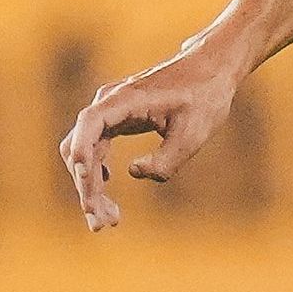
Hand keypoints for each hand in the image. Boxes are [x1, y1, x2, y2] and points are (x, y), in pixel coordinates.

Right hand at [59, 46, 243, 231]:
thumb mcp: (194, 133)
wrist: (212, 70)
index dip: (81, 152)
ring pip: (85, 151)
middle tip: (102, 222)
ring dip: (90, 185)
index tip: (85, 181)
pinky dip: (97, 172)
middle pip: (80, 146)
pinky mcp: (118, 119)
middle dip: (87, 186)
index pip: (90, 124)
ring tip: (107, 218)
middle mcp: (110, 103)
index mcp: (125, 99)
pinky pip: (96, 148)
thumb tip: (134, 173)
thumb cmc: (205, 97)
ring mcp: (111, 111)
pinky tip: (106, 190)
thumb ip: (166, 160)